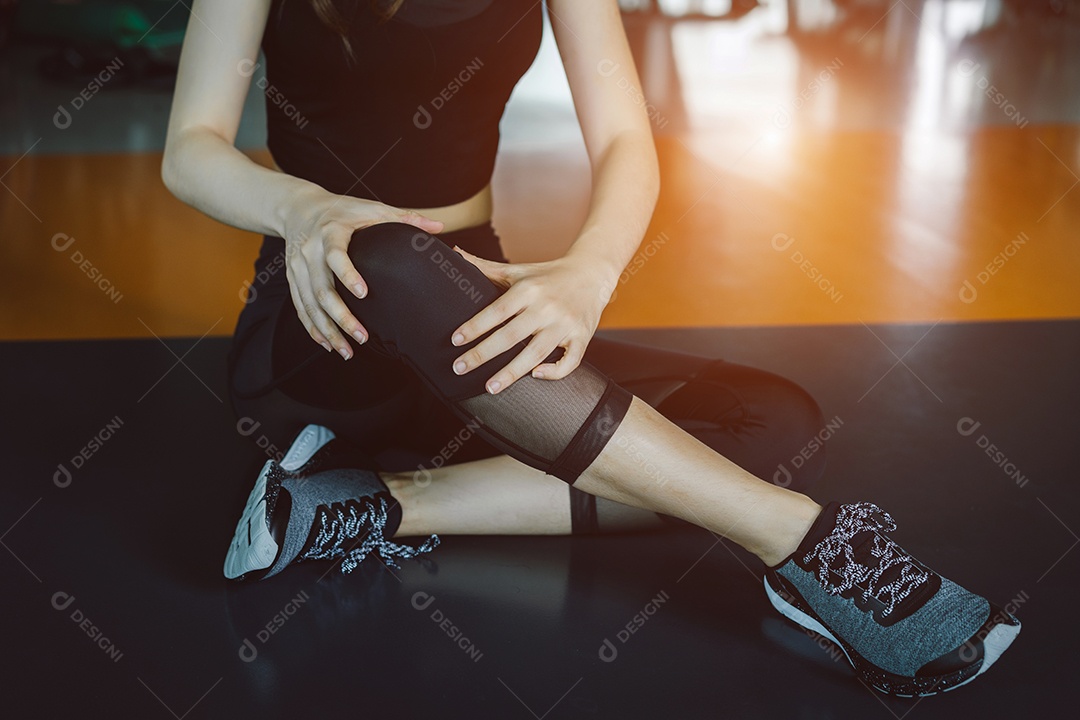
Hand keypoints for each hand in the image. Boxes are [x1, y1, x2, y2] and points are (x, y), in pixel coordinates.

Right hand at [280, 188, 442, 358]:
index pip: (335, 255)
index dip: (347, 275)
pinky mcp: (292, 279)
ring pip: (309, 304)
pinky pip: (300, 308)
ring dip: (327, 330)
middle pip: (321, 289)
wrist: (297, 208)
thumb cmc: (341, 210)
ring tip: (346, 350)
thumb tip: (439, 225)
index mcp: (329, 232)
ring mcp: (297, 267)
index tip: (364, 294)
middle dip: (341, 316)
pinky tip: (326, 343)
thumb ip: (404, 217)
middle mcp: (309, 251)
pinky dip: (312, 328)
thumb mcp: (371, 208)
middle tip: (362, 337)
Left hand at [449, 249, 614, 393]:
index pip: (496, 311)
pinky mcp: (583, 337)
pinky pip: (570, 361)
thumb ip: (485, 267)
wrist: (592, 273)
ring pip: (536, 353)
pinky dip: (554, 372)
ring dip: (511, 373)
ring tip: (490, 387)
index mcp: (529, 290)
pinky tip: (535, 376)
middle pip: (510, 335)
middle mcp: (547, 307)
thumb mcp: (518, 270)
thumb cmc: (548, 276)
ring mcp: (565, 324)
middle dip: (482, 354)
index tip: (455, 340)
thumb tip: (454, 252)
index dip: (474, 326)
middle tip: (459, 368)